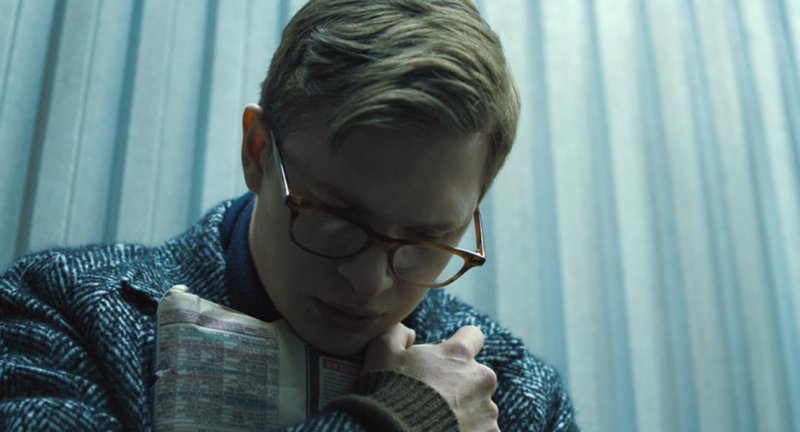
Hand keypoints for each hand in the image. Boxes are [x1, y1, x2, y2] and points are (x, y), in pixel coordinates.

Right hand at [363, 323, 498, 430]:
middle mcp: (481, 378)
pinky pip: (482, 430)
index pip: (473, 335)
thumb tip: (409, 334)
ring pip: (479, 406)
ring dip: (465, 412)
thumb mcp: (382, 352)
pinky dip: (469, 431)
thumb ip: (398, 333)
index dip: (459, 346)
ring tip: (438, 421)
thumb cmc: (390, 393)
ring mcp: (488, 410)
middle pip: (476, 376)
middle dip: (460, 385)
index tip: (446, 359)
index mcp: (459, 354)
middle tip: (434, 400)